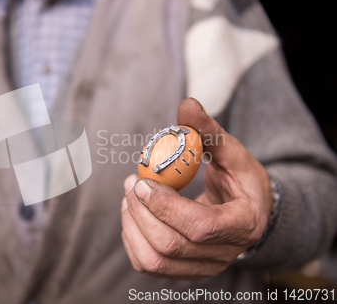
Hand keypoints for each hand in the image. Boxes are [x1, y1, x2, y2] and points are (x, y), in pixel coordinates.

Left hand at [120, 98, 271, 279]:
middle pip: (170, 245)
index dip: (167, 206)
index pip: (201, 227)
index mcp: (242, 223)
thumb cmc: (239, 179)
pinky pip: (147, 265)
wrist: (247, 212)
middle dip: (141, 212)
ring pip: (154, 261)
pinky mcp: (183, 271)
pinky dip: (131, 238)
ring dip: (132, 225)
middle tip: (130, 183)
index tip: (143, 181)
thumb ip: (208, 130)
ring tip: (128, 195)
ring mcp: (202, 268)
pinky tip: (132, 214)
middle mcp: (223, 254)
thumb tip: (186, 104)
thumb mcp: (231, 151)